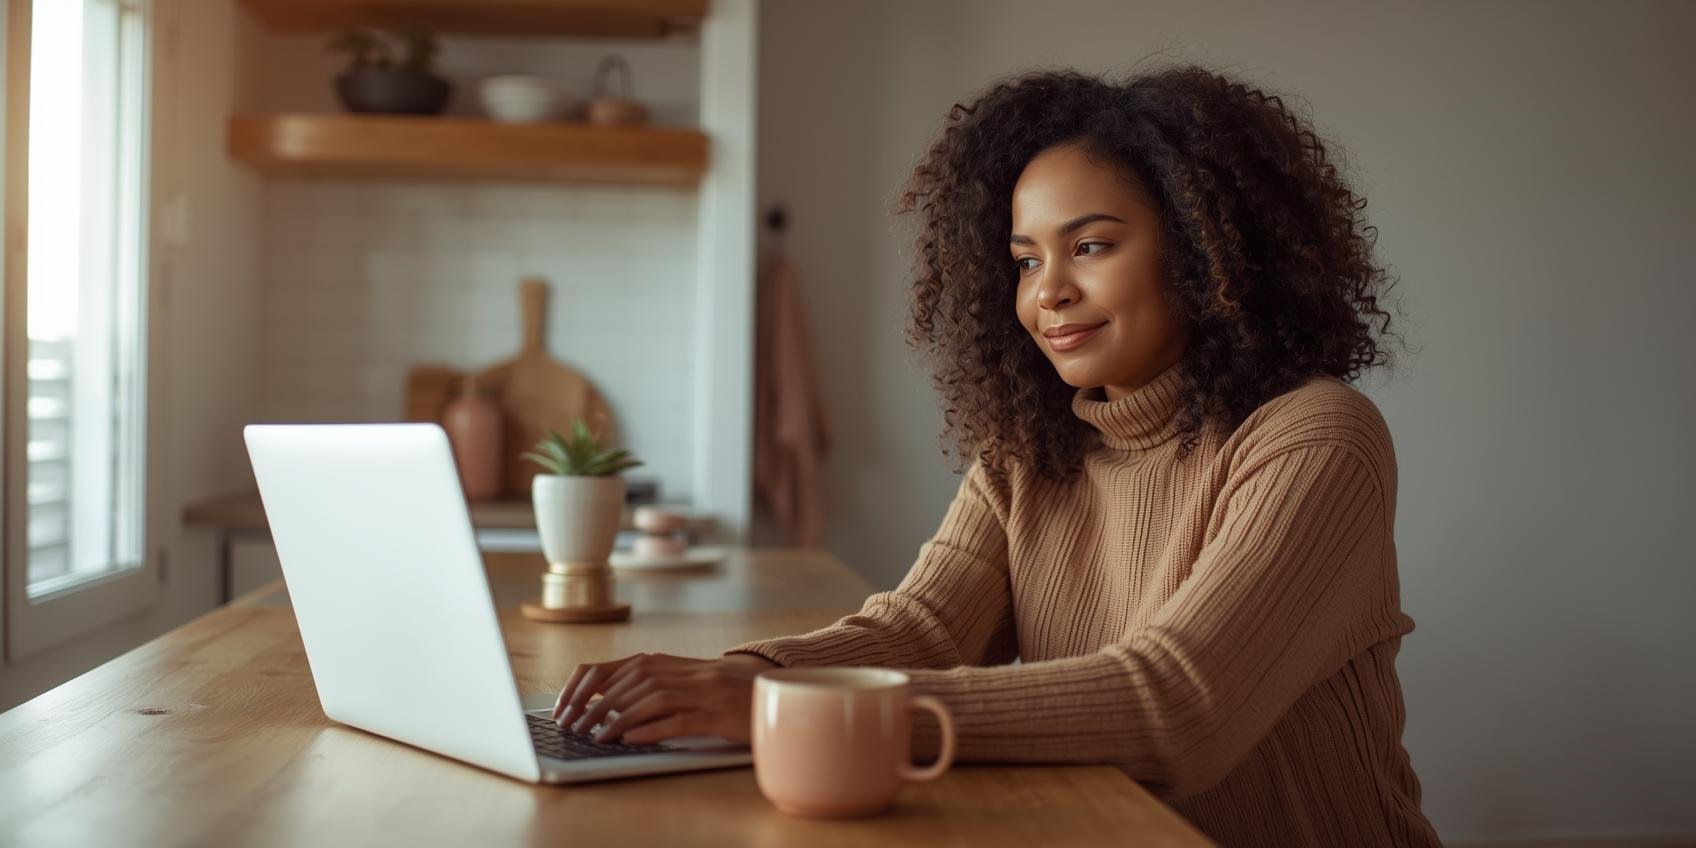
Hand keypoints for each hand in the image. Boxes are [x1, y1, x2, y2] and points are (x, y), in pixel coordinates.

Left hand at [550, 652, 778, 744]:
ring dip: (619, 718)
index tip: (567, 706)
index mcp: (676, 663)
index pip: (622, 668)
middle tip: (575, 727)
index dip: (590, 685)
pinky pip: (680, 720)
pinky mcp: (719, 714)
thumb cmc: (729, 691)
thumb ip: (655, 684)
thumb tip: (609, 697)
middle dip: (598, 705)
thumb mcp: (690, 681)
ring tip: (598, 737)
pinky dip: (652, 729)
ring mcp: (705, 692)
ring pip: (652, 700)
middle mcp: (688, 673)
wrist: (777, 690)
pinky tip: (632, 739)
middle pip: (632, 683)